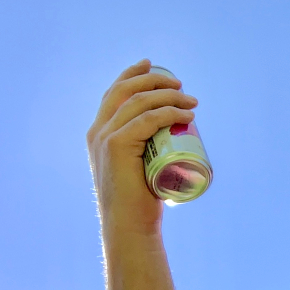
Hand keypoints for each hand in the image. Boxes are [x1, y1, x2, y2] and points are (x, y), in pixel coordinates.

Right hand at [87, 60, 197, 236]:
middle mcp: (98, 131)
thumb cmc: (139, 201)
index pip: (114, 94)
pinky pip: (147, 120)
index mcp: (99, 133)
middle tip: (180, 85)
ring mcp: (105, 138)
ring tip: (191, 101)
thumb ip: (145, 153)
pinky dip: (169, 112)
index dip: (131, 74)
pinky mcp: (117, 147)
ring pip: (139, 102)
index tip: (152, 65)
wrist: (129, 225)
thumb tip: (173, 140)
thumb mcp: (139, 168)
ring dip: (168, 96)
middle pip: (125, 90)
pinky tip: (186, 113)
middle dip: (154, 80)